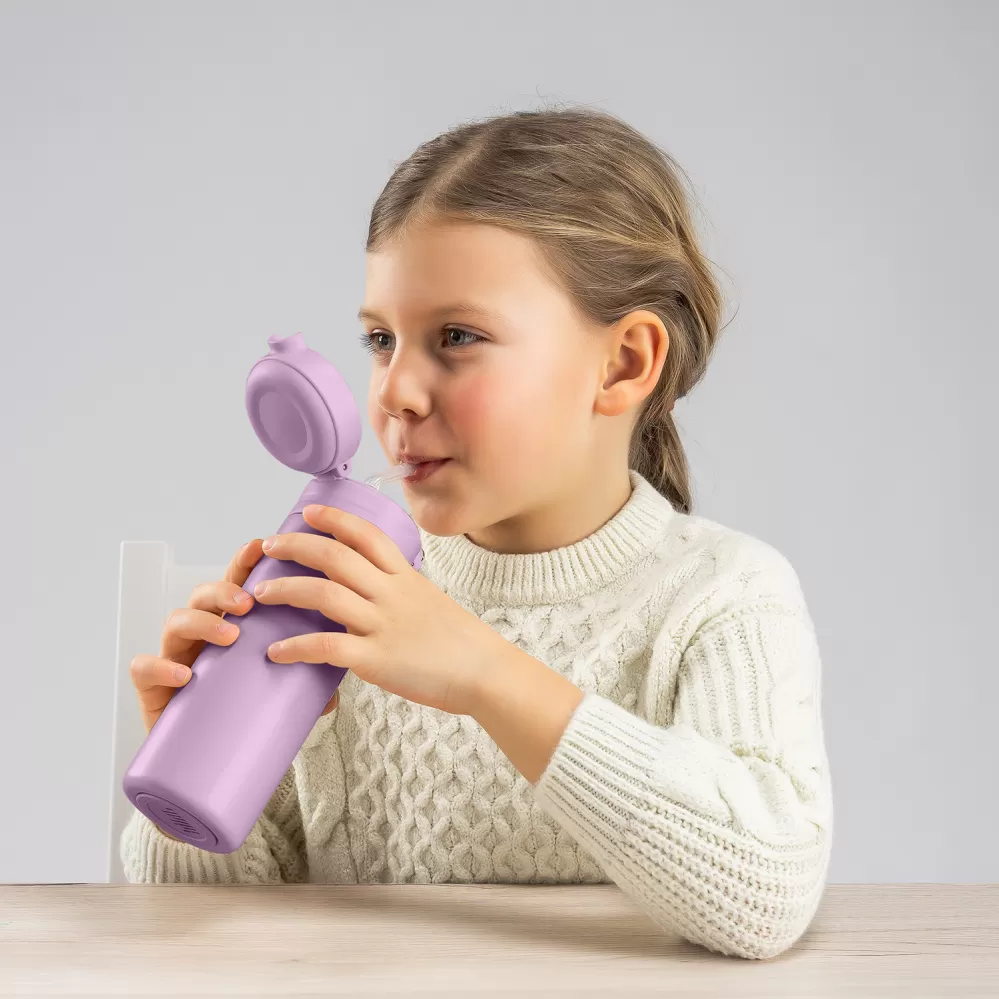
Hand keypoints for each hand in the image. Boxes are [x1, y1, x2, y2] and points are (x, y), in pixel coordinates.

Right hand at [128, 537, 340, 737]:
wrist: (205, 762)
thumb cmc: (243, 714)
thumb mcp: (279, 695)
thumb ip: (304, 690)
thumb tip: (332, 695)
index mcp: (230, 626)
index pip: (235, 584)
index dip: (242, 562)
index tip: (258, 547)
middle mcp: (199, 636)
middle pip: (203, 595)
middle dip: (223, 591)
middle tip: (248, 603)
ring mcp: (174, 657)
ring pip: (174, 622)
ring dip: (202, 622)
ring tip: (230, 635)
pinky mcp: (152, 689)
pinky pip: (144, 669)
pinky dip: (160, 667)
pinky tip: (185, 675)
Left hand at [253, 504, 503, 715]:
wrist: (485, 672)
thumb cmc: (461, 641)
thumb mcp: (430, 600)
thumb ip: (398, 592)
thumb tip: (370, 593)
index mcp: (405, 576)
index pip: (365, 535)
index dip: (334, 519)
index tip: (308, 512)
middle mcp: (391, 593)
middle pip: (335, 557)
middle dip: (296, 547)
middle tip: (269, 546)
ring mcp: (383, 624)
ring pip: (323, 594)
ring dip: (285, 590)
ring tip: (259, 594)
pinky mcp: (377, 659)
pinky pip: (327, 646)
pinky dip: (295, 647)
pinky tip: (275, 652)